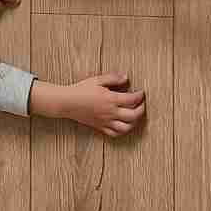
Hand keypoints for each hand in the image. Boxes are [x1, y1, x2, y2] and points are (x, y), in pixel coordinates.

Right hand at [29, 74, 145, 137]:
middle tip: (142, 104)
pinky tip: (124, 125)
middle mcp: (110, 112)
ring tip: (135, 116)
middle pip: (133, 116)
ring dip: (134, 122)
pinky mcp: (100, 127)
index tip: (142, 92)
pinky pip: (114, 134)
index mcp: (111, 99)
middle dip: (141, 110)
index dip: (140, 96)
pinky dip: (122, 131)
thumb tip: (126, 77)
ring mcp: (105, 122)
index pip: (132, 100)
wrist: (67, 102)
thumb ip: (113, 78)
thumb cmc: (81, 89)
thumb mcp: (97, 80)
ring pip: (126, 128)